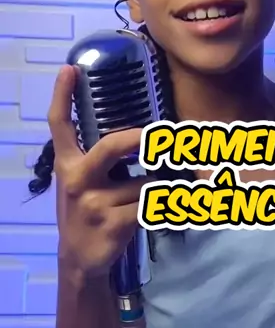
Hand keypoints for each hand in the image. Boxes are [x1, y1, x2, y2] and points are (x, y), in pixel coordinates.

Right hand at [48, 65, 146, 277]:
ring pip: (144, 182)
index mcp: (66, 164)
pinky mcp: (113, 224)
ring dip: (157, 187)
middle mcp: (76, 180)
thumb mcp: (79, 181)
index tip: (70, 69)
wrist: (79, 258)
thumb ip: (97, 158)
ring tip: (157, 193)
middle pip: (112, 146)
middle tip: (160, 134)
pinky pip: (150, 205)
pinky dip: (162, 206)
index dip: (62, 96)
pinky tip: (161, 209)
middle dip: (141, 138)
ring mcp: (94, 204)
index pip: (59, 125)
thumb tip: (141, 134)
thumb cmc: (86, 210)